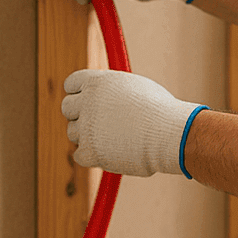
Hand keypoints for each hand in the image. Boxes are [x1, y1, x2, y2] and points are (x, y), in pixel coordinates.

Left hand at [61, 69, 206, 177]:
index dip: (79, 93)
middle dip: (81, 115)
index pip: (71, 84)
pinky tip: (112, 151)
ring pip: (74, 133)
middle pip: (68, 108)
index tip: (87, 102)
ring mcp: (86, 127)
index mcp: (97, 81)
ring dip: (89, 136)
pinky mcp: (89, 151)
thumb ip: (112, 90)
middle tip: (100, 123)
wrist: (170, 134)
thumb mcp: (134, 87)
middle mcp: (87, 101)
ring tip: (116, 137)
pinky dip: (93, 156)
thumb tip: (103, 95)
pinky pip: (80, 155)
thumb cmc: (160, 111)